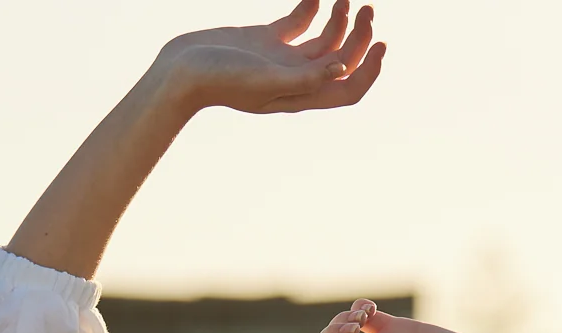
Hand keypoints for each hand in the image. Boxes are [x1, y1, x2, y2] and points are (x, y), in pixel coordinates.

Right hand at [156, 0, 383, 116]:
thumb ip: (304, 78)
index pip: (347, 90)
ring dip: (340, 18)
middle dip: (359, 36)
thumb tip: (341, 69)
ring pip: (323, 39)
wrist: (180, 72)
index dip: (369, 71)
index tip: (381, 44)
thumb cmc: (219, 79)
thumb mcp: (264, 80)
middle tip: (367, 8)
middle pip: (340, 60)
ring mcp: (280, 59)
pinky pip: (298, 22)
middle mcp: (294, 79)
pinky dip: (312, 6)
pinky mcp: (265, 40)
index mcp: (299, 95)